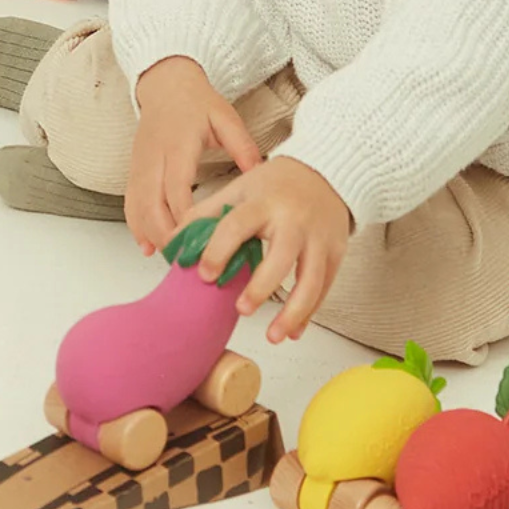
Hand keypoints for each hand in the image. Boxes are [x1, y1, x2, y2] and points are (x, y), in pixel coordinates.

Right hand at [125, 56, 261, 254]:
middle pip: (152, 204)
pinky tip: (147, 246)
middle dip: (166, 235)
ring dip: (150, 235)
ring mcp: (140, 165)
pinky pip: (130, 203)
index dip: (184, 218)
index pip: (176, 189)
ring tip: (169, 259)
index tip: (197, 240)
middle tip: (186, 259)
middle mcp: (154, 158)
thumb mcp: (226, 119)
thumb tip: (260, 176)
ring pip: (137, 207)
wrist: (166, 84)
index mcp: (178, 146)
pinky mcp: (134, 170)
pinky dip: (136, 227)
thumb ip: (243, 147)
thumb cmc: (196, 102)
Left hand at [188, 156, 351, 343]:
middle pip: (282, 256)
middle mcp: (294, 220)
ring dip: (293, 311)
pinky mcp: (335, 252)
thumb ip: (206, 214)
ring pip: (311, 280)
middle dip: (261, 286)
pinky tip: (292, 331)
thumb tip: (173, 244)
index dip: (219, 250)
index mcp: (263, 202)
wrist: (326, 172)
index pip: (238, 225)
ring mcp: (318, 238)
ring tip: (273, 336)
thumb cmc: (276, 184)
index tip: (204, 275)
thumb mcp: (240, 188)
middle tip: (241, 310)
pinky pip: (324, 288)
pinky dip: (309, 312)